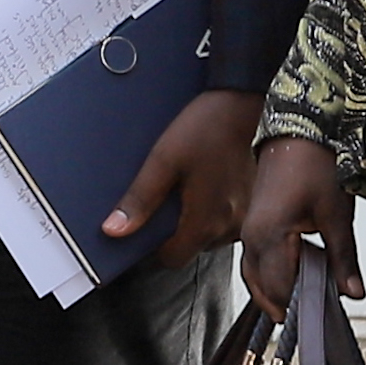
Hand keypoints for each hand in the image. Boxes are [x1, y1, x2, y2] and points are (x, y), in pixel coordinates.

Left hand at [109, 89, 259, 272]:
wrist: (240, 105)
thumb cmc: (203, 129)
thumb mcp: (162, 161)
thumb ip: (139, 200)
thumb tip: (114, 230)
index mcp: (206, 222)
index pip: (172, 259)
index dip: (154, 247)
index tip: (145, 227)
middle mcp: (229, 227)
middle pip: (191, 247)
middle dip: (174, 230)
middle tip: (166, 198)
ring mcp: (243, 216)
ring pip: (208, 235)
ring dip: (194, 220)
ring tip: (186, 189)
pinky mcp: (251, 204)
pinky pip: (224, 220)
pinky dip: (211, 210)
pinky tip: (204, 185)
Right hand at [240, 130, 364, 313]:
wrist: (297, 130)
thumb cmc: (313, 164)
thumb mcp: (336, 214)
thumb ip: (343, 258)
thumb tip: (353, 292)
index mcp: (269, 236)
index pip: (281, 288)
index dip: (303, 307)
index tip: (326, 318)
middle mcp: (251, 237)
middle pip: (264, 288)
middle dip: (289, 305)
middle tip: (318, 316)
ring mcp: (249, 231)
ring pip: (255, 278)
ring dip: (277, 294)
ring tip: (305, 305)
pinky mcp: (254, 226)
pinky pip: (255, 263)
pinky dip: (271, 278)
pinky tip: (294, 280)